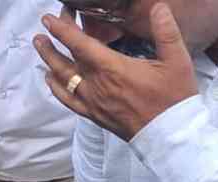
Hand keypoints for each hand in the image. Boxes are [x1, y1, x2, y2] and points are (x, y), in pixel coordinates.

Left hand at [34, 3, 197, 141]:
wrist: (168, 134)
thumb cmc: (173, 97)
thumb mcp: (177, 60)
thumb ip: (166, 31)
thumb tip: (159, 7)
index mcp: (113, 69)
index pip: (80, 45)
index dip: (62, 30)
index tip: (49, 19)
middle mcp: (97, 85)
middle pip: (66, 61)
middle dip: (53, 43)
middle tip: (43, 31)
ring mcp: (92, 102)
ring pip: (63, 80)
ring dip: (49, 62)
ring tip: (40, 46)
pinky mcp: (93, 115)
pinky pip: (68, 100)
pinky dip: (56, 87)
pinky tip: (50, 78)